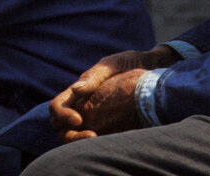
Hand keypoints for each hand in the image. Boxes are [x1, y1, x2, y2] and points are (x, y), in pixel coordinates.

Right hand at [50, 45, 180, 141]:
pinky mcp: (109, 127)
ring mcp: (95, 118)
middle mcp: (82, 106)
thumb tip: (76, 89)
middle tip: (92, 136)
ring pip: (75, 137)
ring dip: (82, 143)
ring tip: (102, 141)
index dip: (62, 115)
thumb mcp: (113, 65)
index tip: (79, 120)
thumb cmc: (131, 63)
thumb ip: (94, 76)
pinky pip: (97, 140)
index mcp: (78, 91)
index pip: (57, 107)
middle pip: (61, 127)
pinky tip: (114, 143)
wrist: (152, 69)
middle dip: (71, 135)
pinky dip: (100, 144)